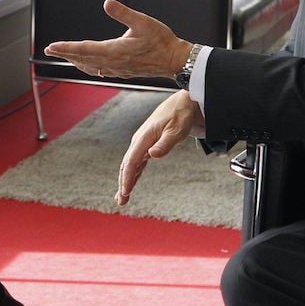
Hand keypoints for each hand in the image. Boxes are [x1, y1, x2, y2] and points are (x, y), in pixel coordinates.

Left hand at [44, 0, 191, 79]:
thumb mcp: (143, 22)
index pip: (84, 49)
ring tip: (64, 55)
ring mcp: (117, 69)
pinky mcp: (122, 71)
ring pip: (90, 67)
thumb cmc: (162, 42)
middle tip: (50, 50)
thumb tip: (107, 3)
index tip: (51, 47)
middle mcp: (113, 63)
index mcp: (115, 51)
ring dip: (75, 60)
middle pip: (83, 59)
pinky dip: (88, 67)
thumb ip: (123, 13)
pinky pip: (100, 71)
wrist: (175, 60)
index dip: (66, 48)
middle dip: (65, 54)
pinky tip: (87, 64)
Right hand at [116, 90, 203, 204]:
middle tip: (120, 201)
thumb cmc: (180, 115)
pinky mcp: (148, 145)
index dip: (127, 177)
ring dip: (126, 180)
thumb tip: (151, 155)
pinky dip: (133, 174)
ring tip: (122, 198)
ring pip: (131, 165)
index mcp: (144, 137)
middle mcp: (140, 141)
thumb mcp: (176, 130)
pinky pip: (138, 162)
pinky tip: (131, 183)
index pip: (131, 161)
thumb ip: (164, 144)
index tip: (125, 191)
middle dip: (123, 183)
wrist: (184, 103)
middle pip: (127, 165)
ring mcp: (143, 143)